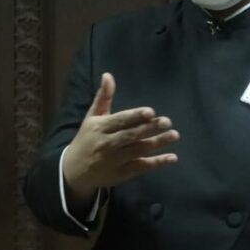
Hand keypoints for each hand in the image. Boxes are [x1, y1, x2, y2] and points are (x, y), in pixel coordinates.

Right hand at [62, 73, 179, 204]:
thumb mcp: (92, 117)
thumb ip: (103, 97)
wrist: (74, 170)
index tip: (150, 112)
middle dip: (150, 128)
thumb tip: (108, 75)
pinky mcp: (122, 174)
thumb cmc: (88, 138)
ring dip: (157, 143)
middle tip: (167, 122)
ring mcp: (115, 160)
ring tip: (174, 135)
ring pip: (138, 150)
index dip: (135, 116)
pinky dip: (157, 163)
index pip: (120, 120)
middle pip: (131, 135)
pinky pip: (141, 167)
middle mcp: (107, 143)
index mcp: (100, 127)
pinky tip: (172, 157)